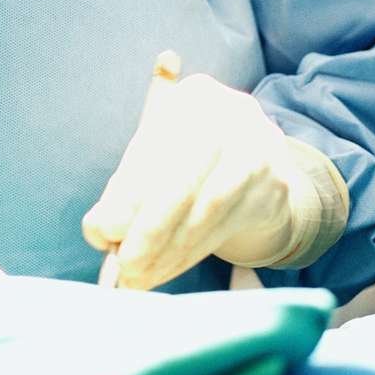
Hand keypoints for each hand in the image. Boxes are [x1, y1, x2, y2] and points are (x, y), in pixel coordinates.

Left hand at [82, 53, 346, 290]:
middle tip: (123, 264)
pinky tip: (168, 269)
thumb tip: (98, 231)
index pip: (153, 150)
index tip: (101, 234)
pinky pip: (228, 224)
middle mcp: (232, 113)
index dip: (125, 196)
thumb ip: (124, 192)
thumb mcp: (156, 164)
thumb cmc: (194, 165)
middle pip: (183, 179)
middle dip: (148, 229)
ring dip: (168, 250)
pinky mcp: (277, 183)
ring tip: (139, 277)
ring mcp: (260, 147)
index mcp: (194, 97)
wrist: (261, 173)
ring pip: (207, 208)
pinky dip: (192, 254)